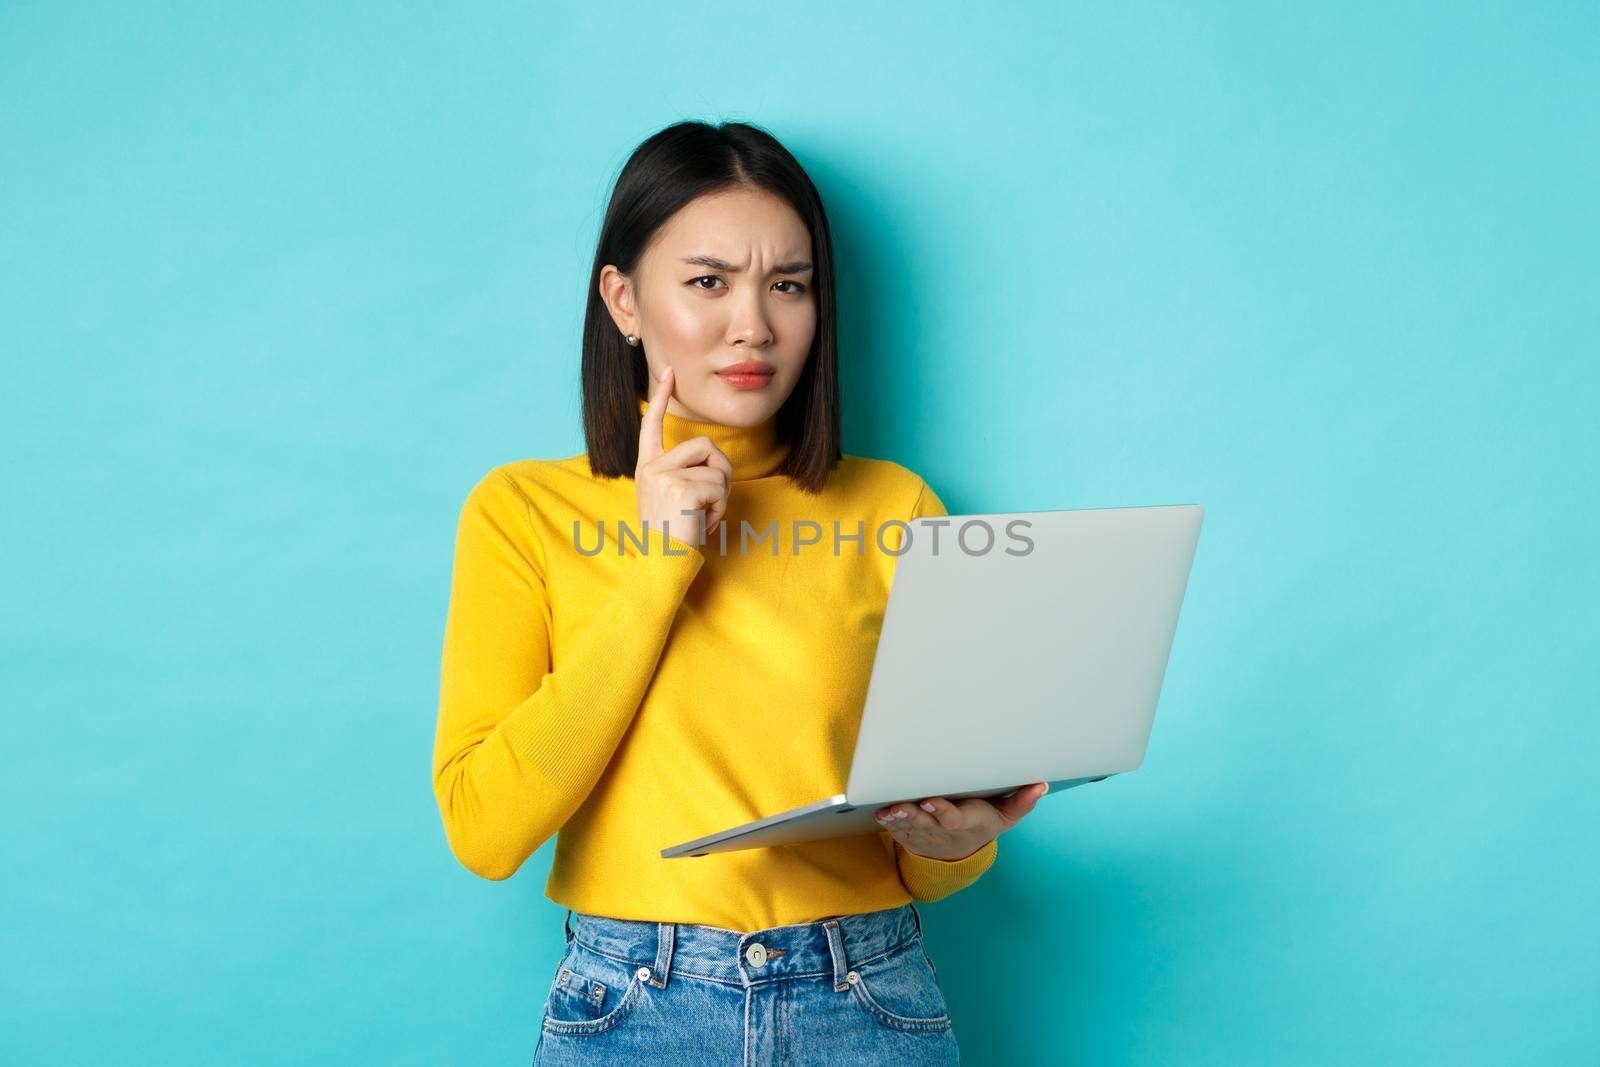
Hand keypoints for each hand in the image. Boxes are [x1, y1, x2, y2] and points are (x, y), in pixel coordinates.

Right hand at [635, 366, 732, 545]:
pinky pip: (719, 488)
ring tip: (703, 516)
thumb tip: (713, 462)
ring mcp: (664, 475)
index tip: (669, 373)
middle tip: (710, 502)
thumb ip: (682, 474)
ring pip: (717, 469)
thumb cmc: (672, 535)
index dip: (660, 397)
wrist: (662, 563)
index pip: (652, 425)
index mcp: (647, 467)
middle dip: (720, 473)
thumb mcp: (671, 498)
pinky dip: (720, 510)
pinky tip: (703, 524)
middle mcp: (652, 466)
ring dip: (721, 496)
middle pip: (705, 446)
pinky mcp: (681, 488)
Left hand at [875, 781, 1048, 860]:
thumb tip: (1041, 784)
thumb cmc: (983, 823)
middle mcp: (941, 830)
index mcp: (964, 823)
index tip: (930, 800)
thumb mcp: (1006, 816)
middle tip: (901, 805)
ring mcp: (924, 834)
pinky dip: (889, 823)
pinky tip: (882, 813)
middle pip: (925, 823)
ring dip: (898, 817)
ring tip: (889, 809)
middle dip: (913, 814)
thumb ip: (1021, 802)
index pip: (952, 819)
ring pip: (908, 826)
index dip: (941, 812)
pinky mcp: (910, 834)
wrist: (961, 853)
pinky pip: (897, 829)